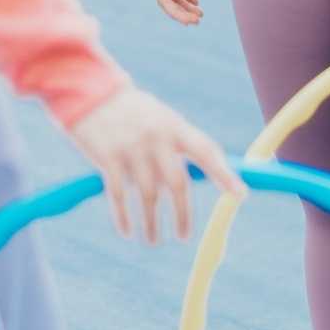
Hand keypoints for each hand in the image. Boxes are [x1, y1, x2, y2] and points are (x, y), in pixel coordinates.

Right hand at [70, 87, 245, 243]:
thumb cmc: (132, 111)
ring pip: (148, 196)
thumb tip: (198, 178)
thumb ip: (178, 146)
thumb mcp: (160, 119)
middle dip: (183, 215)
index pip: (206, 151)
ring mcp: (131, 147)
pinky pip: (118, 195)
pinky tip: (128, 231)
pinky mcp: (106, 157)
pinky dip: (124, 217)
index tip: (240, 195)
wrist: (88, 89)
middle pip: (177, 184)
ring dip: (152, 223)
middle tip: (184, 237)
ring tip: (153, 240)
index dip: (224, 174)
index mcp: (174, 126)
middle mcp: (156, 137)